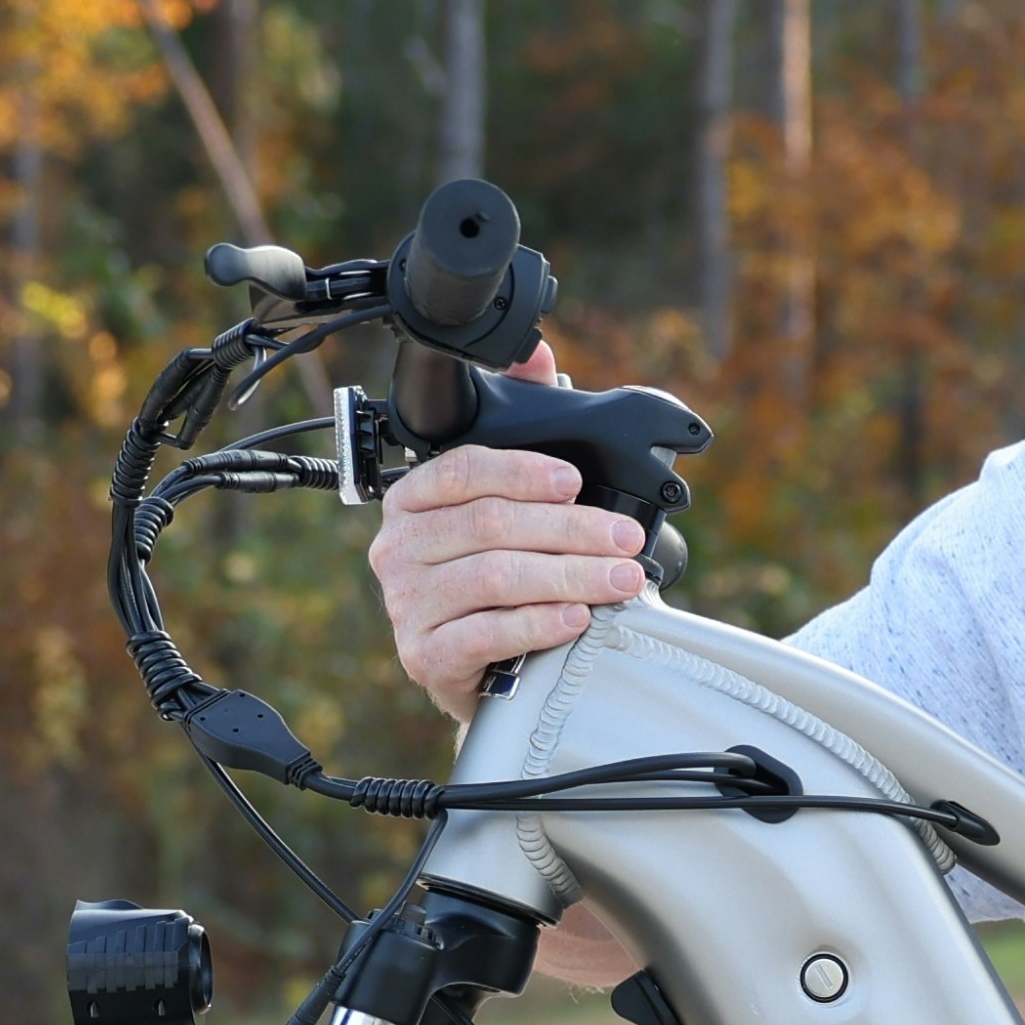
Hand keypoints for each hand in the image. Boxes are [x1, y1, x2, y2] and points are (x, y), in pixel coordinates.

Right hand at [364, 365, 641, 698]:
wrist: (477, 669)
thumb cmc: (491, 577)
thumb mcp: (502, 502)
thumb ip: (517, 423)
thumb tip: (538, 355)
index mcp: (414, 500)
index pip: (463, 470)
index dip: (523, 471)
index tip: (577, 481)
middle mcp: (399, 547)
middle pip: (490, 525)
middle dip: (570, 530)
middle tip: (625, 540)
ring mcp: (406, 603)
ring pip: (494, 577)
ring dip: (568, 576)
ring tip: (619, 579)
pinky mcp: (425, 655)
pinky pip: (486, 633)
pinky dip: (539, 624)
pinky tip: (576, 618)